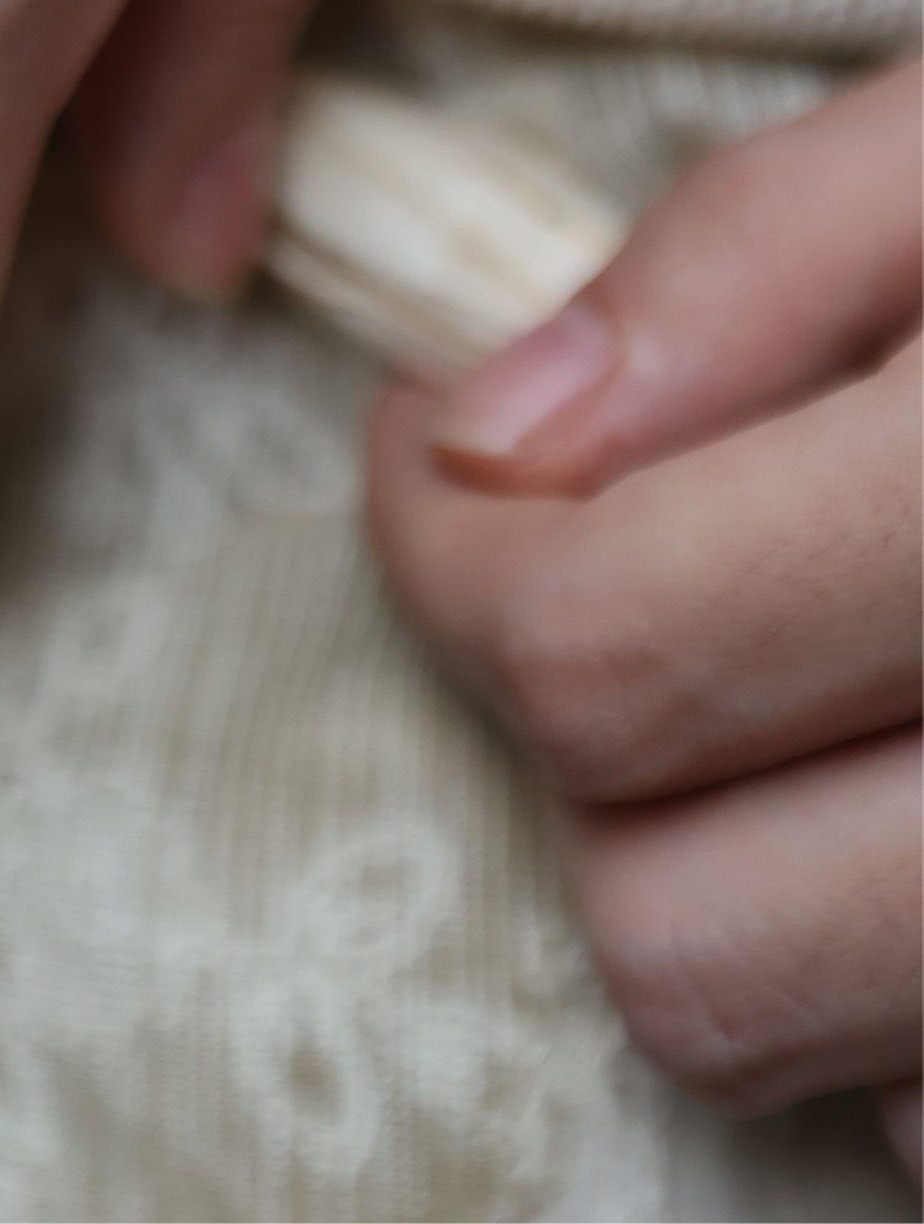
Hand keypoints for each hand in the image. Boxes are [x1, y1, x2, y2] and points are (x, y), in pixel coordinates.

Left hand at [368, 62, 922, 1155]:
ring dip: (744, 876)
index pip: (617, 652)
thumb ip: (763, 250)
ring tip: (813, 662)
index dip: (449, 554)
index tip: (436, 446)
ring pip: (820, 1063)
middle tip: (609, 555)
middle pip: (685, 933)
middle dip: (587, 744)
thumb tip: (492, 433)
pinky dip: (917, 992)